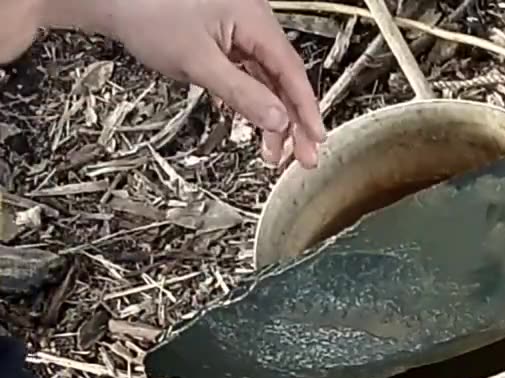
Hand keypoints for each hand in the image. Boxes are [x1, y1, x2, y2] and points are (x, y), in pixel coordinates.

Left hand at [41, 0, 325, 167]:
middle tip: (302, 157)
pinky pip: (249, 74)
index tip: (316, 140)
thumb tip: (277, 119)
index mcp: (255, 21)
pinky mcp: (224, 40)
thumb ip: (241, 94)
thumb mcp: (198, 63)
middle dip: (294, 121)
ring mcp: (239, 32)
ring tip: (272, 151)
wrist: (111, 0)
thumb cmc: (147, 14)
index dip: (307, 110)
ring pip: (267, 80)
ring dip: (272, 116)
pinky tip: (251, 122)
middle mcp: (253, 23)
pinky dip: (253, 101)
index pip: (292, 73)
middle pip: (284, 79)